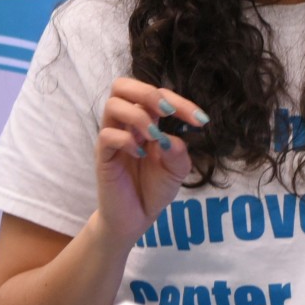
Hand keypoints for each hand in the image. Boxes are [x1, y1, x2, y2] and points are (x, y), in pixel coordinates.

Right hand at [95, 78, 208, 241]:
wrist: (135, 219)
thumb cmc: (154, 189)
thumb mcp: (177, 170)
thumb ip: (179, 152)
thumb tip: (171, 139)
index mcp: (146, 120)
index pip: (158, 95)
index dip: (181, 102)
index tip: (201, 121)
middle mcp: (126, 124)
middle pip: (122, 85)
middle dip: (148, 93)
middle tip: (167, 112)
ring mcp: (113, 138)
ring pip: (113, 104)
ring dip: (139, 116)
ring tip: (154, 137)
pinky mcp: (103, 156)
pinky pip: (107, 135)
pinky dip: (126, 140)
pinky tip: (140, 154)